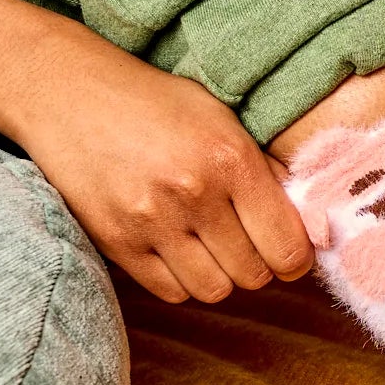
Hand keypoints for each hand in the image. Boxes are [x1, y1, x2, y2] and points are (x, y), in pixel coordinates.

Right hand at [13, 34, 315, 304]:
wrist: (68, 93)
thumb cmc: (156, 104)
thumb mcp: (222, 119)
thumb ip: (268, 171)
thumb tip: (316, 227)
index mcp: (230, 159)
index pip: (287, 246)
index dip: (296, 259)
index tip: (290, 251)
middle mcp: (193, 194)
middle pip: (254, 275)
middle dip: (259, 265)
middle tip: (247, 243)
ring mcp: (151, 221)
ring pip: (214, 290)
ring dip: (221, 275)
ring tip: (211, 246)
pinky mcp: (116, 241)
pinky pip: (171, 291)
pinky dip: (183, 280)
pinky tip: (178, 249)